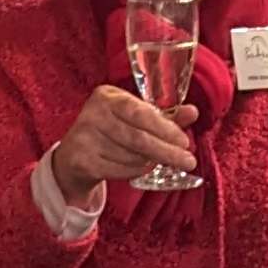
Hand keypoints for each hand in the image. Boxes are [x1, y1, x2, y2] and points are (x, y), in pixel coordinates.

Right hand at [46, 85, 202, 201]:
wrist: (74, 156)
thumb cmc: (110, 132)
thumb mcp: (134, 119)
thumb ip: (163, 116)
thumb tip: (193, 112)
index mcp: (107, 96)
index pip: (140, 112)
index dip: (165, 128)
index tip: (184, 141)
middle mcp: (93, 113)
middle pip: (137, 137)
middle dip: (166, 151)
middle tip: (187, 161)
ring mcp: (85, 137)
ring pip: (131, 156)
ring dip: (150, 162)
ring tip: (157, 161)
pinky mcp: (81, 159)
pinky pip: (119, 170)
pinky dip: (135, 171)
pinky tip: (141, 168)